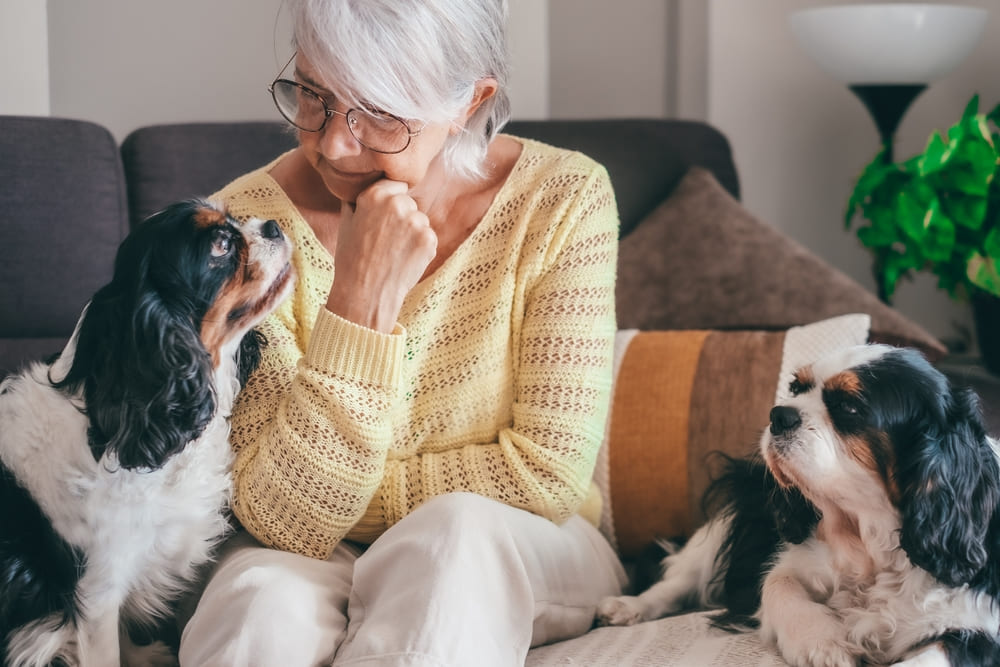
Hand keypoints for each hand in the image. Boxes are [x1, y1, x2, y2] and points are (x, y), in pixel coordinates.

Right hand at [326, 179, 436, 331]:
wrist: (366, 293)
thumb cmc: (353, 258)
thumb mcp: (347, 221)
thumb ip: (359, 198)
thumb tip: (366, 182)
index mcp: (375, 195)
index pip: (395, 185)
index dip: (389, 201)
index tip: (383, 217)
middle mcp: (398, 204)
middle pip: (409, 202)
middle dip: (401, 216)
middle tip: (386, 239)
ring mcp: (416, 222)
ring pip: (420, 220)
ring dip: (412, 232)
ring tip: (393, 252)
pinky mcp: (429, 240)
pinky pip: (428, 237)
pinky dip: (420, 247)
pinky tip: (404, 259)